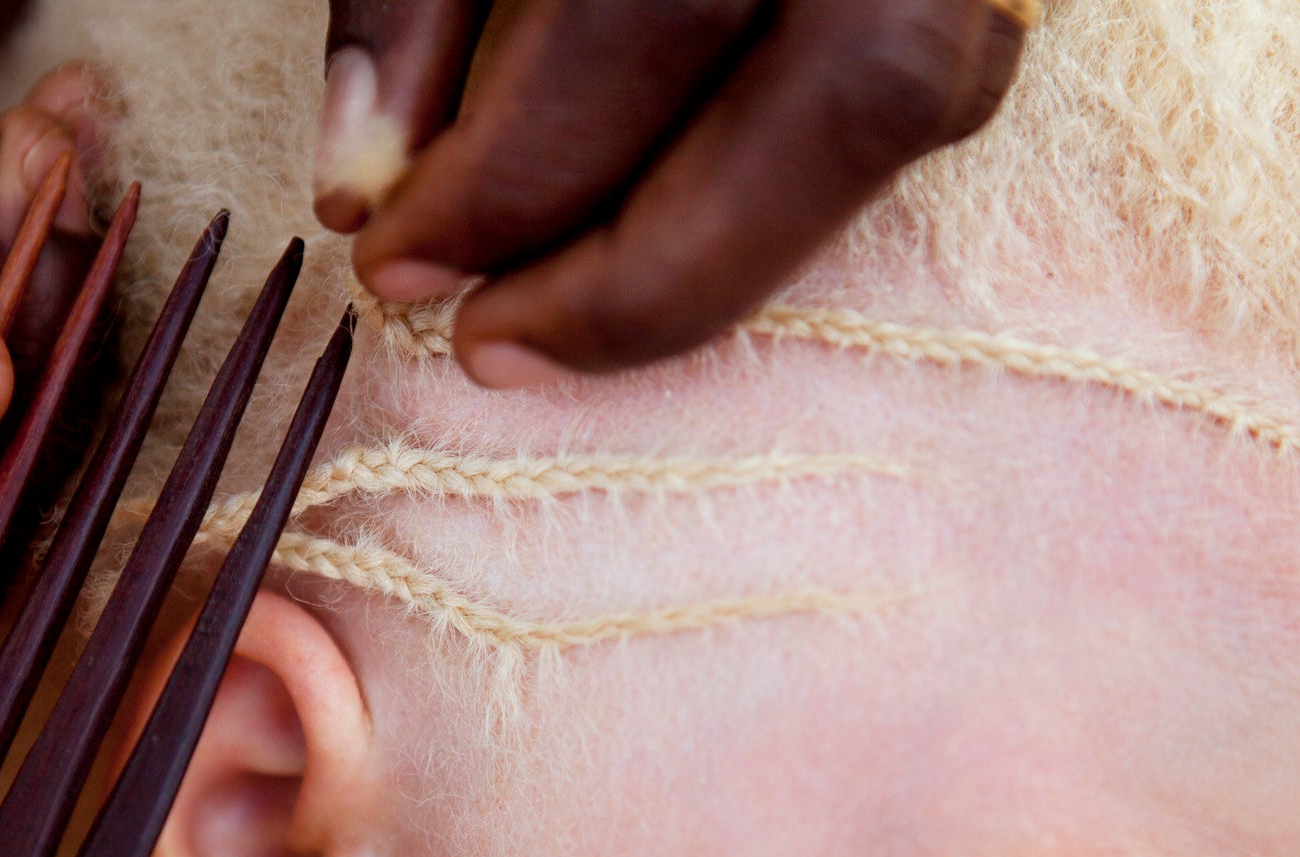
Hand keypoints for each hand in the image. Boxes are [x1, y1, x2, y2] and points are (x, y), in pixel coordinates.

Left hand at [315, 0, 1027, 387]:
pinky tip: (675, 221)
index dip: (516, 161)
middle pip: (841, 74)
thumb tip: (367, 180)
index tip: (390, 257)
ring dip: (732, 249)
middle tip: (493, 341)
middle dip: (647, 256)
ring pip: (907, 88)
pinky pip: (933, 72)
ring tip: (572, 317)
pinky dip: (789, 183)